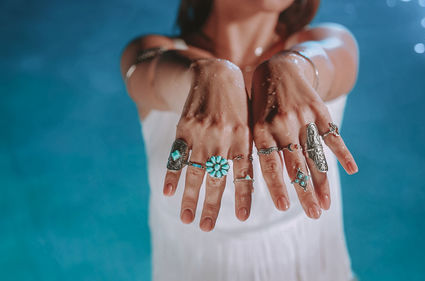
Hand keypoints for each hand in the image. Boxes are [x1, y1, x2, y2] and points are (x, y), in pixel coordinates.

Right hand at [163, 59, 253, 230]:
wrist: (216, 73)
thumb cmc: (239, 103)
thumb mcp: (251, 123)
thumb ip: (250, 149)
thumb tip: (252, 181)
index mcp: (244, 137)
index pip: (244, 173)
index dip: (243, 196)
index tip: (242, 218)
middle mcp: (223, 137)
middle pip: (217, 178)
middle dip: (211, 205)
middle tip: (206, 228)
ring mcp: (202, 132)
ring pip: (195, 170)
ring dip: (190, 197)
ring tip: (186, 218)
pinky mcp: (184, 127)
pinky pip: (177, 154)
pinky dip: (171, 173)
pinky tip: (167, 192)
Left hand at [251, 52, 357, 218]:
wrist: (279, 66)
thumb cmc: (261, 101)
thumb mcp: (253, 122)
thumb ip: (262, 148)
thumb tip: (272, 181)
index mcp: (261, 129)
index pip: (269, 165)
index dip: (277, 186)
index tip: (284, 207)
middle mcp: (282, 124)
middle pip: (296, 165)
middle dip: (305, 192)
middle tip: (314, 214)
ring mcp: (303, 117)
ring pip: (315, 155)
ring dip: (323, 181)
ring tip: (326, 204)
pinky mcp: (318, 110)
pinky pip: (332, 135)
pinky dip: (342, 152)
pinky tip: (351, 170)